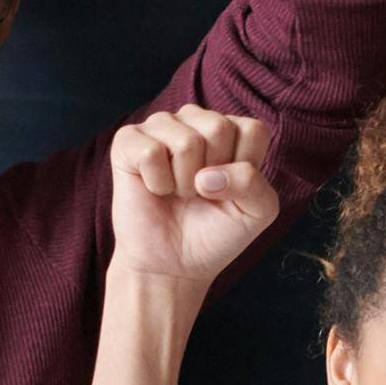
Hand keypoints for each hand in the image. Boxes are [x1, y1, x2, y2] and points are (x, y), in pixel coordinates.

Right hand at [104, 105, 279, 339]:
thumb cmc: (215, 233)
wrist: (174, 264)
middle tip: (199, 193)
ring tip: (178, 192)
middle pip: (219, 128)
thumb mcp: (257, 212)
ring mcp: (160, 126)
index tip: (230, 191)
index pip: (252, 130)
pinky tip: (155, 189)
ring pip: (186, 142)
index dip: (244, 170)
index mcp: (231, 130)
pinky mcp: (128, 140)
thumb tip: (205, 175)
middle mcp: (195, 120)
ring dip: (184, 182)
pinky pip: (151, 152)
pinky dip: (157, 183)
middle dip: (213, 176)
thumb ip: (253, 184)